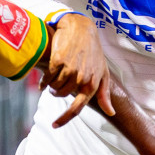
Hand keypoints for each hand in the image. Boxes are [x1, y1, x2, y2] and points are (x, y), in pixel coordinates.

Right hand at [40, 12, 113, 126]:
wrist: (81, 29)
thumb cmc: (94, 52)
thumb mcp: (103, 72)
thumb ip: (104, 94)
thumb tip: (111, 113)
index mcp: (92, 84)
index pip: (77, 107)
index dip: (64, 119)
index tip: (54, 126)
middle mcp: (81, 78)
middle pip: (61, 96)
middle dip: (56, 93)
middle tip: (57, 86)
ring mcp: (69, 69)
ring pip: (53, 87)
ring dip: (51, 85)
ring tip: (54, 77)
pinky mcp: (58, 60)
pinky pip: (47, 78)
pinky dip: (44, 80)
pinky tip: (44, 77)